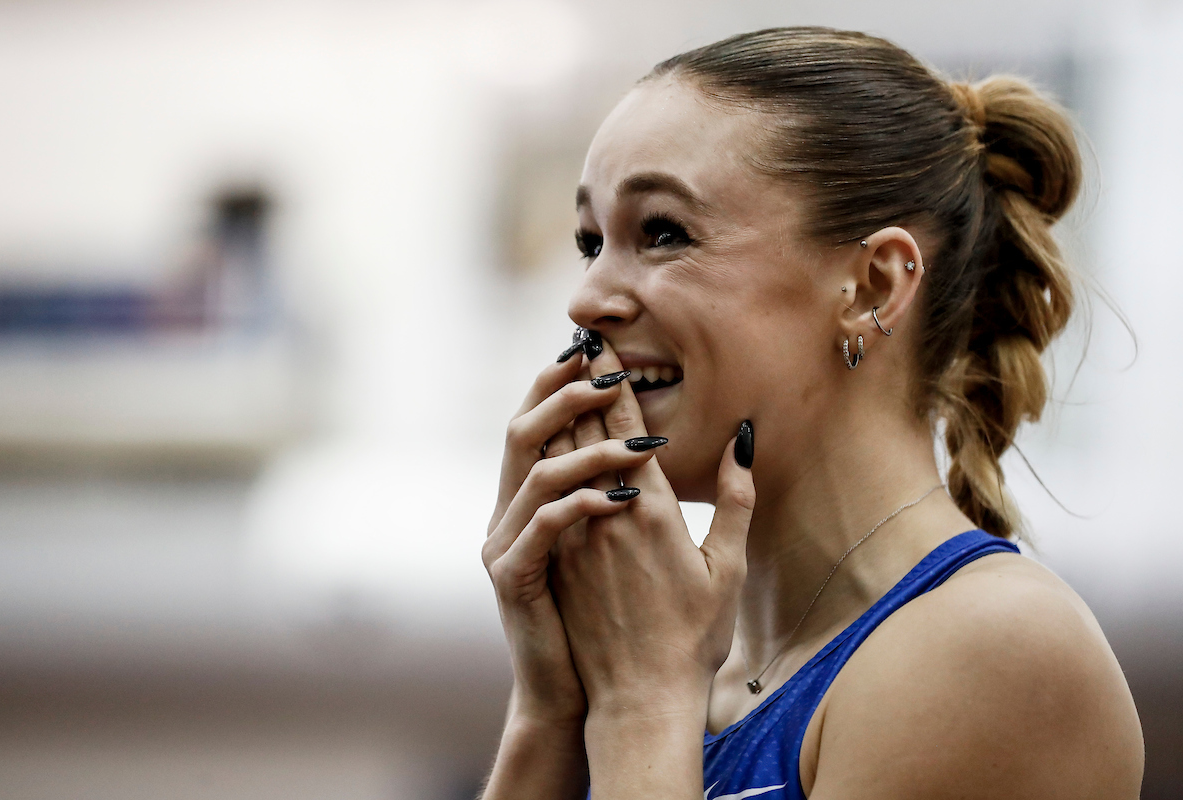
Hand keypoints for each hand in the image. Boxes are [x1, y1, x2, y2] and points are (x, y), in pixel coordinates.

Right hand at [483, 347, 653, 725]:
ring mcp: (509, 542)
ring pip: (536, 470)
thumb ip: (658, 490)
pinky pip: (543, 526)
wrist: (589, 694)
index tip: (604, 348)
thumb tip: (716, 437)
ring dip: (588, 448)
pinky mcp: (513, 576)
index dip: (570, 382)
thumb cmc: (622, 622)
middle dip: (568, 392)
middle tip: (608, 366)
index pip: (551, 424)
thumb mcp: (637, 549)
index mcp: (542, 500)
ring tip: (638, 442)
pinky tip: (623, 498)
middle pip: (529, 429)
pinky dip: (579, 504)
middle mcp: (517, 511)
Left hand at [552, 340, 756, 716]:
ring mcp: (575, 534)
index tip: (599, 342)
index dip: (611, 380)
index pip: (626, 426)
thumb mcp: (728, 568)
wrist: (640, 697)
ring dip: (557, 414)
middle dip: (579, 383)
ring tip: (554, 380)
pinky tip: (540, 442)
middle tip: (571, 343)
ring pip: (558, 458)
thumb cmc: (694, 637)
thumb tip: (742, 439)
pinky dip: (543, 459)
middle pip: (585, 431)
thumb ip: (734, 500)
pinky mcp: (557, 558)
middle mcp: (607, 512)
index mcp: (653, 508)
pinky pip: (544, 494)